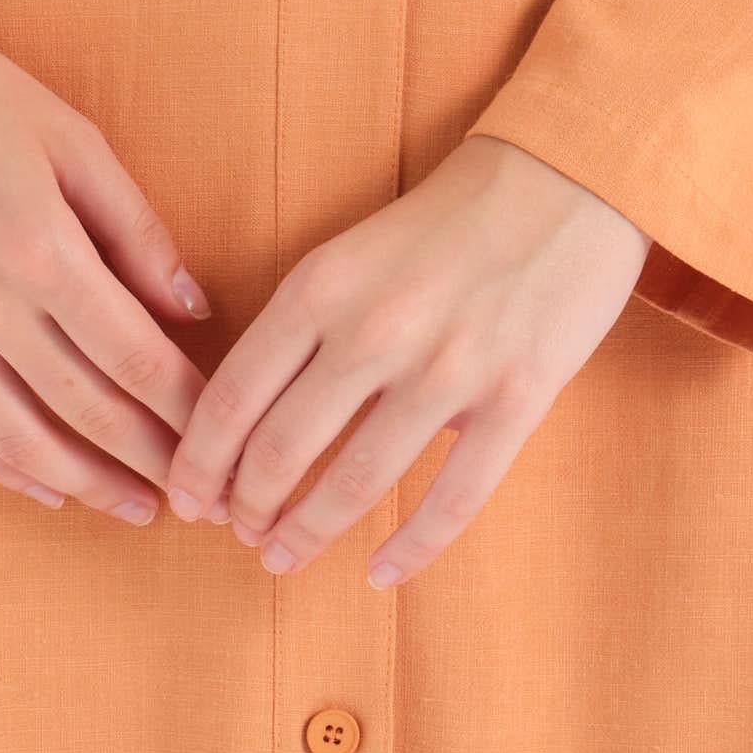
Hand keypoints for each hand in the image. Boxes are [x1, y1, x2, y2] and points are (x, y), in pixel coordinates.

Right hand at [0, 0, 210, 525]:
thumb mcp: (71, 137)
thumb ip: (134, 228)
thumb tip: (191, 308)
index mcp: (38, 245)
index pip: (133, 354)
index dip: (187, 404)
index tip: (228, 430)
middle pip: (85, 410)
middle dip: (154, 459)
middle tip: (204, 493)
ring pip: (18, 438)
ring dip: (84, 484)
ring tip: (136, 508)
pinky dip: (2, 466)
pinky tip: (46, 486)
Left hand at [161, 132, 650, 587]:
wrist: (563, 178)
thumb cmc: (448, 219)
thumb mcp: (353, 251)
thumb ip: (307, 326)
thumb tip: (256, 419)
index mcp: (323, 285)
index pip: (234, 395)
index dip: (201, 462)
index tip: (188, 499)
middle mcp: (375, 329)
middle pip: (282, 449)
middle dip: (248, 507)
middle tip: (238, 534)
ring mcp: (449, 368)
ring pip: (356, 483)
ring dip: (309, 533)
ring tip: (283, 558)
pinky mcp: (516, 399)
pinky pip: (453, 499)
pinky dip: (412, 548)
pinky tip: (381, 573)